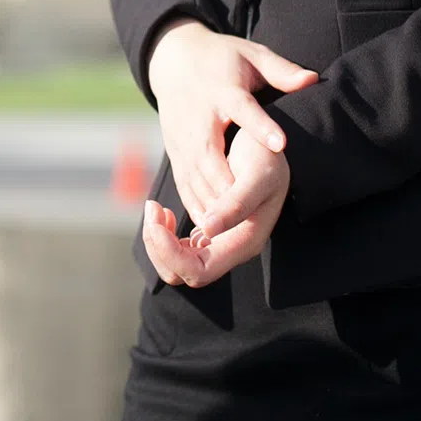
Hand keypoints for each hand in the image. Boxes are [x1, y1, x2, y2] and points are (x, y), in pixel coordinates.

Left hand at [139, 127, 290, 288]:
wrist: (268, 149)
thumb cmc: (266, 160)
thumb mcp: (257, 177)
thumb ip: (235, 205)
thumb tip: (208, 229)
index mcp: (245, 244)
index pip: (199, 271)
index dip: (171, 254)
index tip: (157, 223)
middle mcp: (232, 250)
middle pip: (182, 272)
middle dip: (159, 246)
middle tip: (153, 207)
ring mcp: (220, 244)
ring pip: (177, 263)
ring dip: (158, 241)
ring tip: (156, 209)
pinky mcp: (210, 234)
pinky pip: (179, 250)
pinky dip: (165, 235)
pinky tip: (166, 212)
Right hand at [147, 18, 310, 227]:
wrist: (172, 60)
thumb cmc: (222, 59)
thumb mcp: (252, 56)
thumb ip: (281, 71)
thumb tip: (312, 79)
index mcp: (223, 91)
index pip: (243, 109)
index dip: (260, 127)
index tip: (280, 145)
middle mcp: (199, 117)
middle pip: (209, 152)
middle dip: (225, 182)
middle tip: (245, 208)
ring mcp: (182, 137)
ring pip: (194, 174)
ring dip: (210, 201)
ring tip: (230, 229)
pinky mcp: (175, 152)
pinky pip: (185, 184)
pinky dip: (196, 206)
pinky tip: (211, 229)